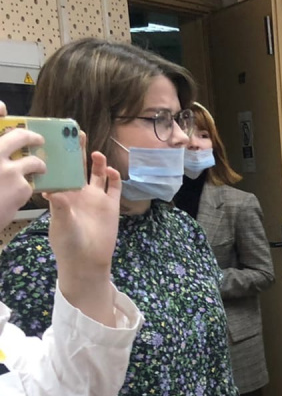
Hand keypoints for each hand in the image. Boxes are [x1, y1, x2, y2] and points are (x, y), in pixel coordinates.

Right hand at [0, 108, 44, 224]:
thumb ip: (0, 152)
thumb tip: (3, 120)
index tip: (2, 107)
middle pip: (19, 137)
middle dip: (32, 136)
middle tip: (38, 139)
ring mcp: (8, 170)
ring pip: (33, 162)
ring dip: (38, 165)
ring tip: (40, 168)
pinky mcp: (21, 186)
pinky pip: (32, 183)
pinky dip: (29, 187)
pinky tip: (22, 194)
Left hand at [48, 151, 120, 326]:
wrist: (88, 261)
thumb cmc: (68, 244)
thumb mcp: (61, 225)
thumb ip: (60, 207)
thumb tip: (53, 189)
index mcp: (63, 195)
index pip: (60, 170)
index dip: (60, 156)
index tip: (58, 141)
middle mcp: (79, 193)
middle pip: (78, 167)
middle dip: (77, 151)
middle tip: (77, 133)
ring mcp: (96, 198)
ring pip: (97, 174)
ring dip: (97, 162)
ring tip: (96, 154)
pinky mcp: (111, 205)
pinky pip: (114, 187)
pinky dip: (114, 177)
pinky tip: (112, 172)